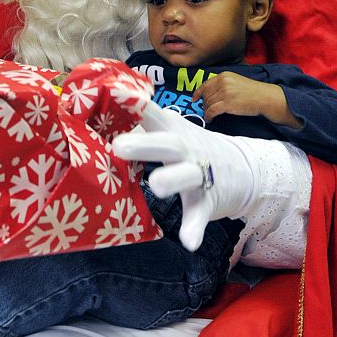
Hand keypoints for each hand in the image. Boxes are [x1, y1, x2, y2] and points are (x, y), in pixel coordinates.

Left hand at [111, 101, 258, 251]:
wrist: (241, 167)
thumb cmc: (189, 146)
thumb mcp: (170, 130)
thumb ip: (141, 126)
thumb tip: (96, 122)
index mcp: (170, 128)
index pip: (149, 111)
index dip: (131, 105)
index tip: (109, 96)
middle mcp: (184, 148)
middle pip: (166, 142)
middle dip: (144, 144)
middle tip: (118, 146)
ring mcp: (198, 174)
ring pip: (186, 175)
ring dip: (172, 179)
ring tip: (155, 186)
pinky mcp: (208, 201)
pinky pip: (200, 214)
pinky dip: (194, 227)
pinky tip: (188, 240)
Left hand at [193, 72, 298, 128]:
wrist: (265, 97)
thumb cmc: (253, 91)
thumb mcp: (236, 81)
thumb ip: (223, 84)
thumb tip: (211, 94)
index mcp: (224, 76)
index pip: (205, 84)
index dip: (198, 93)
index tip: (194, 99)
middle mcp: (223, 82)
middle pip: (206, 96)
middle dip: (204, 104)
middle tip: (207, 111)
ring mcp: (225, 93)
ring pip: (208, 104)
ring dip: (207, 111)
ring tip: (209, 116)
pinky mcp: (227, 104)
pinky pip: (212, 111)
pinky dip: (209, 116)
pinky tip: (210, 120)